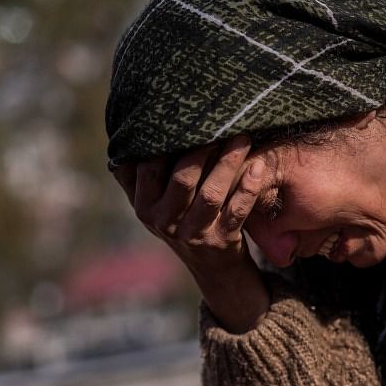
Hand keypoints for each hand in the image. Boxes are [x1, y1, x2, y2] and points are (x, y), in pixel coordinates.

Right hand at [112, 136, 270, 332]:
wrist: (214, 269)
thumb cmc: (183, 222)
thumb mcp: (154, 205)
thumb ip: (137, 176)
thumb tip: (125, 133)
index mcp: (144, 207)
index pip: (149, 167)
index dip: (167, 141)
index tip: (185, 116)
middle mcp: (164, 222)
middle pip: (182, 179)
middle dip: (202, 148)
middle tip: (221, 122)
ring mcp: (195, 233)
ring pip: (212, 193)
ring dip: (228, 163)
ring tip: (243, 137)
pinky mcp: (223, 241)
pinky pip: (238, 211)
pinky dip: (250, 188)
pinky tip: (259, 166)